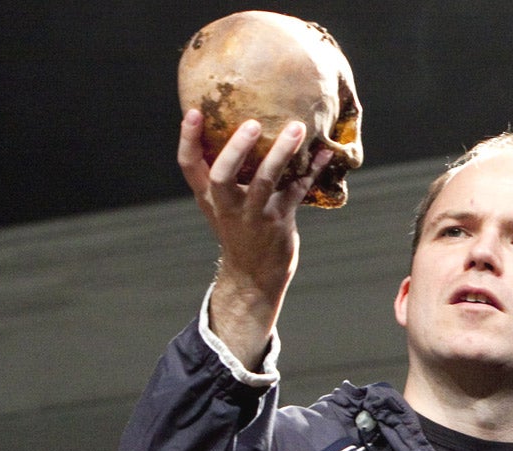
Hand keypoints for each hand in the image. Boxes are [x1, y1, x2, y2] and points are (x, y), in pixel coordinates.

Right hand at [177, 109, 332, 367]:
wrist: (254, 276)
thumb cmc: (239, 229)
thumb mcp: (222, 204)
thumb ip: (225, 173)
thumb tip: (240, 123)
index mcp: (209, 197)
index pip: (188, 166)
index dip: (187, 139)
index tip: (193, 112)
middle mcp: (228, 206)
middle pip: (222, 175)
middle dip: (236, 148)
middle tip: (253, 123)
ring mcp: (254, 215)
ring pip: (265, 181)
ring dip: (282, 153)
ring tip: (297, 128)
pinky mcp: (279, 222)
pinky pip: (297, 190)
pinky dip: (312, 170)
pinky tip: (325, 153)